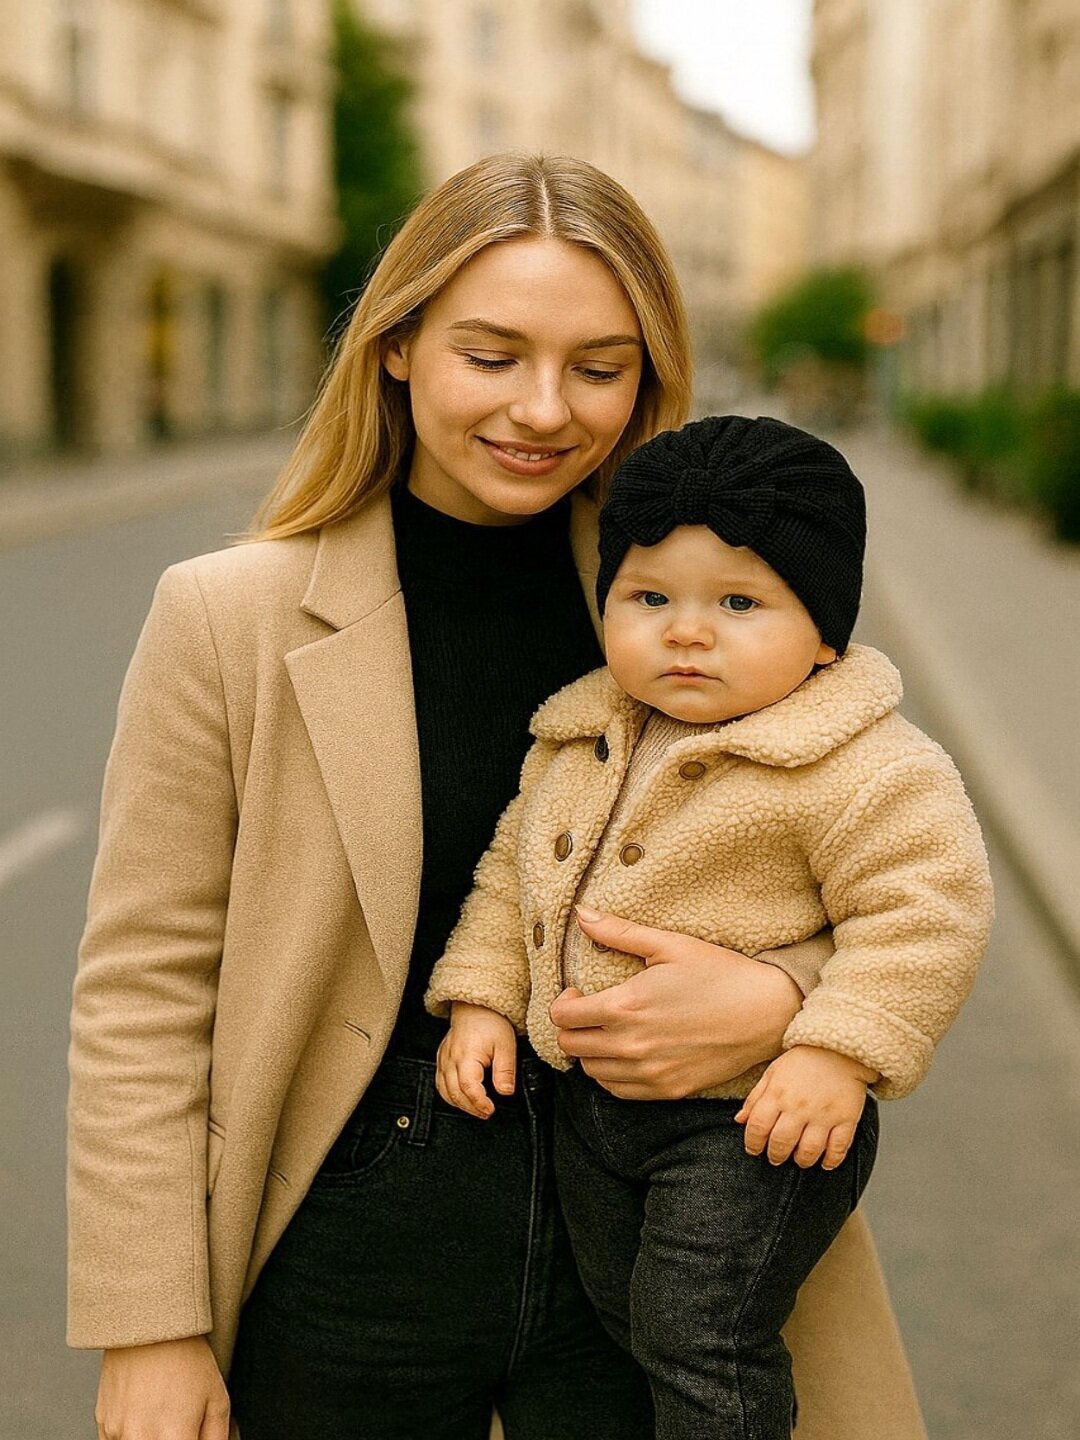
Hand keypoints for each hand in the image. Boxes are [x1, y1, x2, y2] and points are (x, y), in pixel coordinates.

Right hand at [95, 1336, 229, 1439]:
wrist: (151, 1326)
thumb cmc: (186, 1358)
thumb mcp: (217, 1397)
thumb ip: (216, 1437)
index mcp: (174, 1438)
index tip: (192, 1432)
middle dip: (172, 1437)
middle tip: (178, 1421)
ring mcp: (119, 1433)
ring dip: (151, 1436)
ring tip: (162, 1413)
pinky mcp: (104, 1425)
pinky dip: (133, 1434)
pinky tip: (145, 1411)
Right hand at [436, 1003, 517, 1117]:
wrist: (475, 1008)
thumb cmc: (490, 1023)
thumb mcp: (506, 1045)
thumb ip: (505, 1071)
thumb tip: (505, 1092)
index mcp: (467, 1055)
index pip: (469, 1087)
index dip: (479, 1103)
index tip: (490, 1110)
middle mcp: (451, 1059)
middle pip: (455, 1093)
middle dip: (471, 1108)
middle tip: (486, 1113)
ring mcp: (443, 1059)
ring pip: (444, 1091)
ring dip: (459, 1104)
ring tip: (476, 1108)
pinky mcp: (441, 1059)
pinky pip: (439, 1083)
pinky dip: (449, 1095)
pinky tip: (461, 1098)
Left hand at [548, 907, 802, 1099]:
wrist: (767, 1012)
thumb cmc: (720, 973)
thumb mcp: (670, 944)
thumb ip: (619, 932)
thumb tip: (581, 914)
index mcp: (625, 1007)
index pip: (563, 1017)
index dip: (562, 1002)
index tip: (577, 992)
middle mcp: (631, 1046)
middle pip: (570, 1047)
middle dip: (571, 1027)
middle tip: (588, 1010)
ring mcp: (650, 1073)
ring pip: (591, 1073)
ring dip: (590, 1052)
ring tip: (607, 1031)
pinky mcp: (667, 1089)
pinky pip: (619, 1091)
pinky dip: (612, 1074)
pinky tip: (626, 1053)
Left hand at [735, 1045, 877, 1168]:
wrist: (839, 1048)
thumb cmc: (803, 1061)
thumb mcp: (773, 1072)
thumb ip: (755, 1098)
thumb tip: (740, 1120)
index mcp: (778, 1094)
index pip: (758, 1127)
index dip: (752, 1143)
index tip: (753, 1149)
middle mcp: (799, 1107)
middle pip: (781, 1143)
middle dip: (775, 1155)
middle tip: (775, 1157)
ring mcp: (823, 1114)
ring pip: (808, 1151)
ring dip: (801, 1161)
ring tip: (798, 1158)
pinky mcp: (846, 1119)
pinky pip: (838, 1148)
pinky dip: (831, 1161)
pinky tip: (825, 1161)